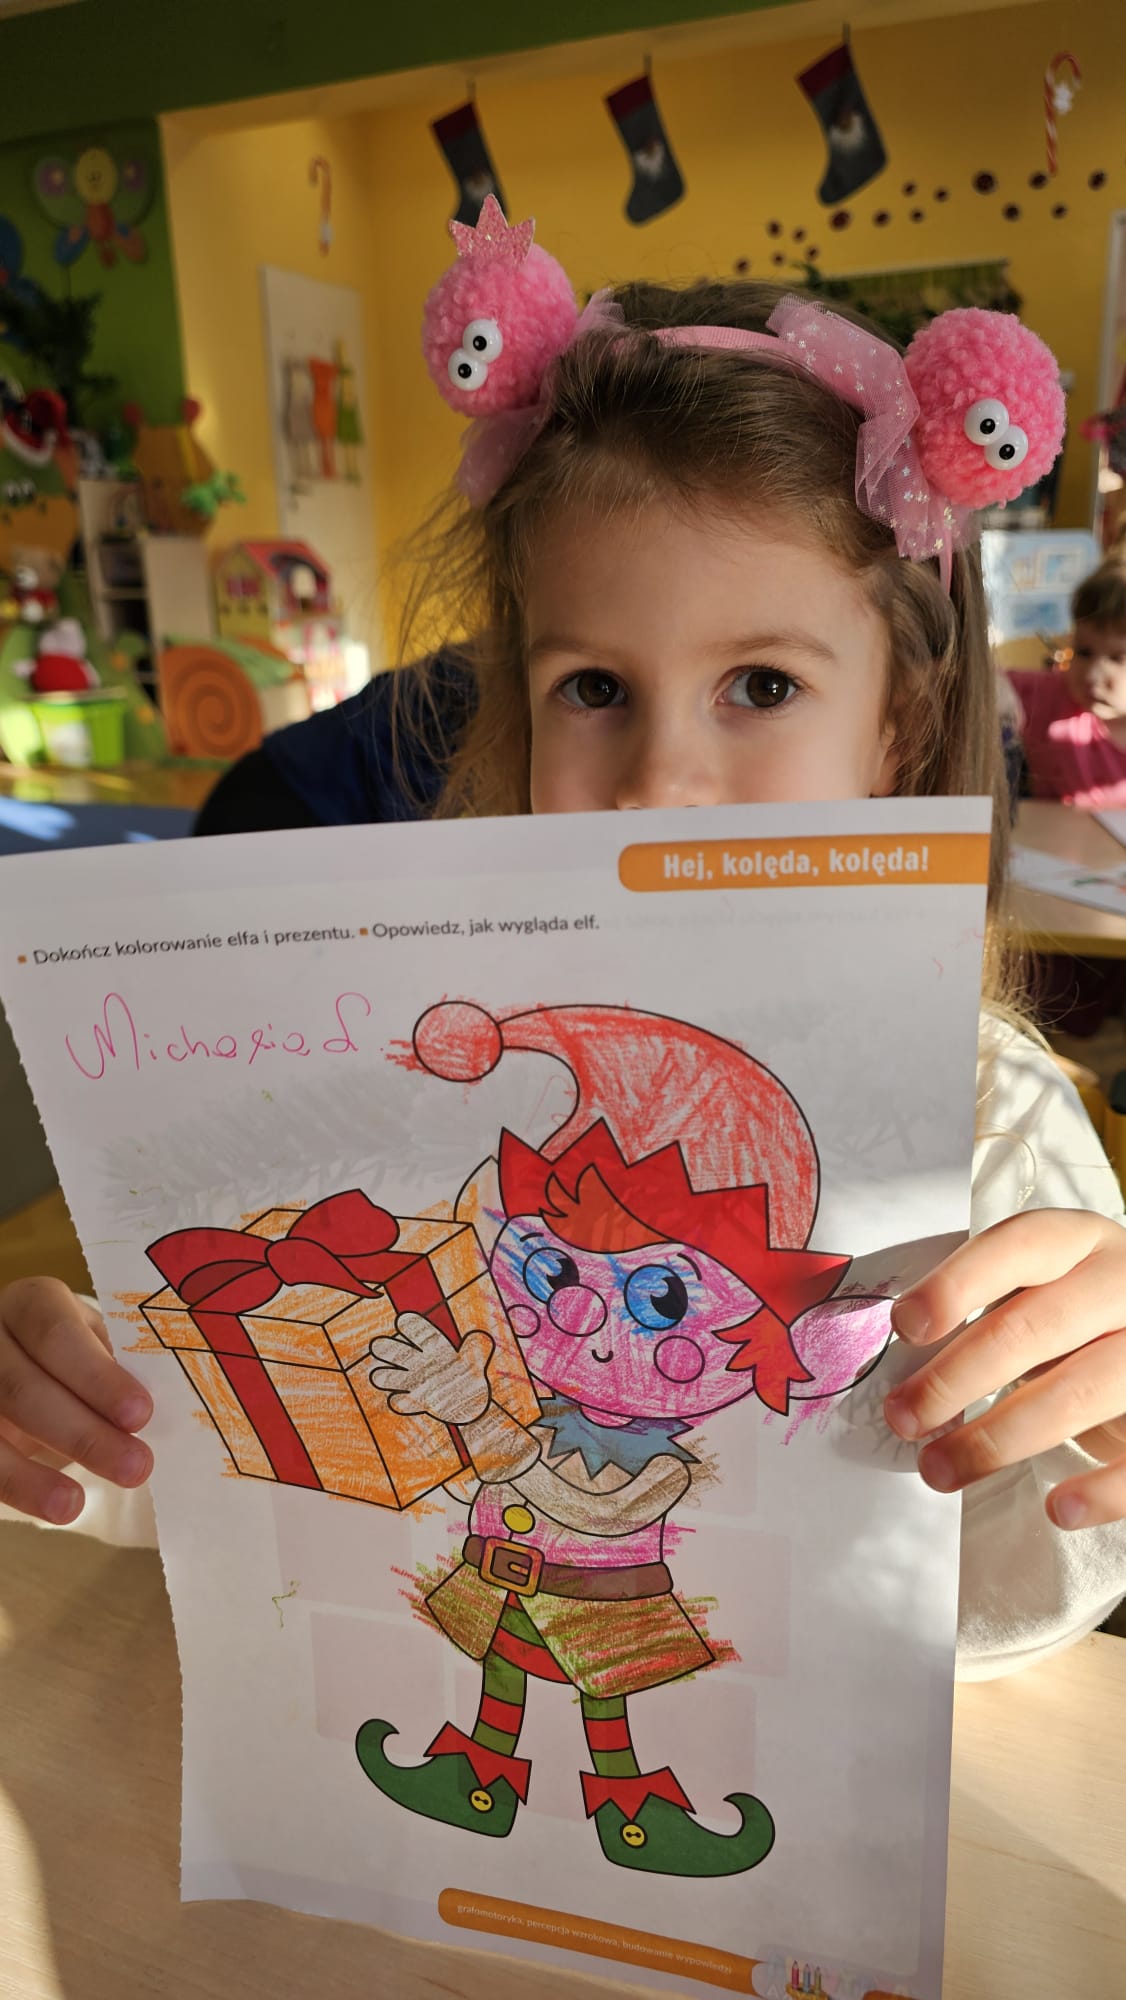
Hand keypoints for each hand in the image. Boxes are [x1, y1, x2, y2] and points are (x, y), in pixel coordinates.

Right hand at [0, 1278, 152, 1524]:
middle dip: (81, 1432)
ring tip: (76, 1505)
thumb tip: (171, 1412)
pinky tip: (51, 1508)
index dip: (96, 1377)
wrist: (29, 1367)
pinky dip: (15, 1488)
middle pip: (23, 1386)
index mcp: (33, 1304)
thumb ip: (121, 1368)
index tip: (140, 1415)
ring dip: (32, 1475)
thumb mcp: (97, 1346)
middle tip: (135, 1466)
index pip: (56, 1333)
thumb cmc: (78, 1356)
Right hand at [369, 1312, 493, 1424]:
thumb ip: (475, 1351)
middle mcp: (421, 1363)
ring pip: (392, 1376)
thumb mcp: (475, 1364)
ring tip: (380, 1376)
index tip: (401, 1321)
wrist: (471, 1405)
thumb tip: (480, 1336)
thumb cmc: (471, 1377)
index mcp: (436, 1348)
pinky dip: (399, 1401)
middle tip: (378, 1345)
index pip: (420, 1333)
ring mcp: (416, 1382)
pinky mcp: (416, 1402)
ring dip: (386, 1376)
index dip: (410, 1326)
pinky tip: (401, 1400)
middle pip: (396, 1352)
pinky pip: (401, 1401)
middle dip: (386, 1348)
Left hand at [884, 1210, 1125, 1528]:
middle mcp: (1124, 1283)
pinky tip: (1058, 1510)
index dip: (957, 1283)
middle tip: (903, 1417)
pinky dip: (1100, 1489)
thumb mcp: (1037, 1291)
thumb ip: (978, 1310)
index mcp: (1079, 1241)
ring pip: (1078, 1391)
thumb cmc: (1075, 1319)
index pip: (1017, 1246)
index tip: (904, 1326)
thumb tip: (894, 1364)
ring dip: (998, 1439)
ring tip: (939, 1470)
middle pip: (1033, 1326)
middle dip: (956, 1377)